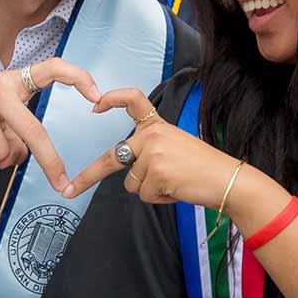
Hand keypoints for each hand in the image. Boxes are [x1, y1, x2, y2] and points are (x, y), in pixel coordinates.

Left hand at [63, 88, 250, 207]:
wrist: (228, 179)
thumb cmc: (204, 168)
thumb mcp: (176, 147)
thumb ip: (151, 151)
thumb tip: (132, 173)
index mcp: (158, 125)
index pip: (133, 100)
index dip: (112, 99)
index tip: (94, 106)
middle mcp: (151, 134)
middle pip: (112, 158)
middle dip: (89, 176)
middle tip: (70, 190)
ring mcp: (152, 152)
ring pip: (131, 183)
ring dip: (150, 190)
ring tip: (175, 183)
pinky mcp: (155, 172)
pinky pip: (144, 194)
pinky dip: (159, 198)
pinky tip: (177, 189)